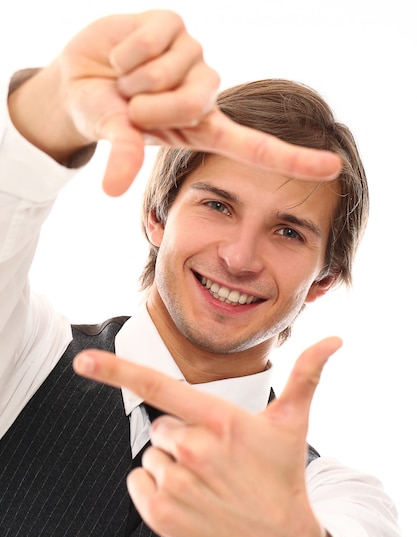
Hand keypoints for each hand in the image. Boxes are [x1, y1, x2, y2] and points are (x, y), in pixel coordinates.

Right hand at [8, 11, 340, 196]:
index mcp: (204, 128)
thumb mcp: (117, 137)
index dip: (293, 159)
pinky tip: (123, 54)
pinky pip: (156, 37)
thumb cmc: (107, 116)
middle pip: (198, 100)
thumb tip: (111, 190)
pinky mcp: (176, 25)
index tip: (334, 168)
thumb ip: (123, 157)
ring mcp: (193, 57)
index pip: (257, 147)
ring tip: (125, 79)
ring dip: (135, 77)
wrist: (80, 81)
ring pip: (172, 69)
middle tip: (132, 104)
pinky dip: (128, 49)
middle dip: (152, 106)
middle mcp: (206, 92)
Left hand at [73, 337, 343, 536]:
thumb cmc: (283, 476)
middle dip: (182, 438)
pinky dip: (154, 487)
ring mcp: (175, 484)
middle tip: (217, 461)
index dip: (115, 370)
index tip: (81, 359)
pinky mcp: (161, 515)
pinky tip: (190, 500)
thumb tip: (338, 340)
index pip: (158, 386)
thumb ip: (307, 375)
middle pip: (161, 427)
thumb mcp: (292, 424)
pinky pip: (138, 481)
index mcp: (219, 420)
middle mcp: (193, 450)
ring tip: (207, 484)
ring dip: (172, 465)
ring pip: (151, 455)